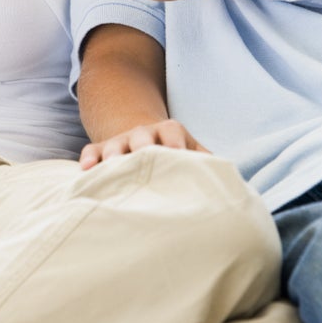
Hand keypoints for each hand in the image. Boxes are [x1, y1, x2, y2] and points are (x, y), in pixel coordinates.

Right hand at [80, 119, 208, 169]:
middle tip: (143, 157)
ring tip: (111, 168)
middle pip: (142, 136)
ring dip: (113, 155)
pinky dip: (89, 160)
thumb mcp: (193, 155)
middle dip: (142, 145)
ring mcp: (121, 142)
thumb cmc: (176, 158)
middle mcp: (144, 134)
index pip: (173, 132)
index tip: (178, 156)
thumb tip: (235, 189)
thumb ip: (209, 167)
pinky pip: (92, 151)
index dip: (175, 144)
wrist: (145, 142)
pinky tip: (86, 172)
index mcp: (170, 133)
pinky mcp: (101, 151)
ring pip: (115, 145)